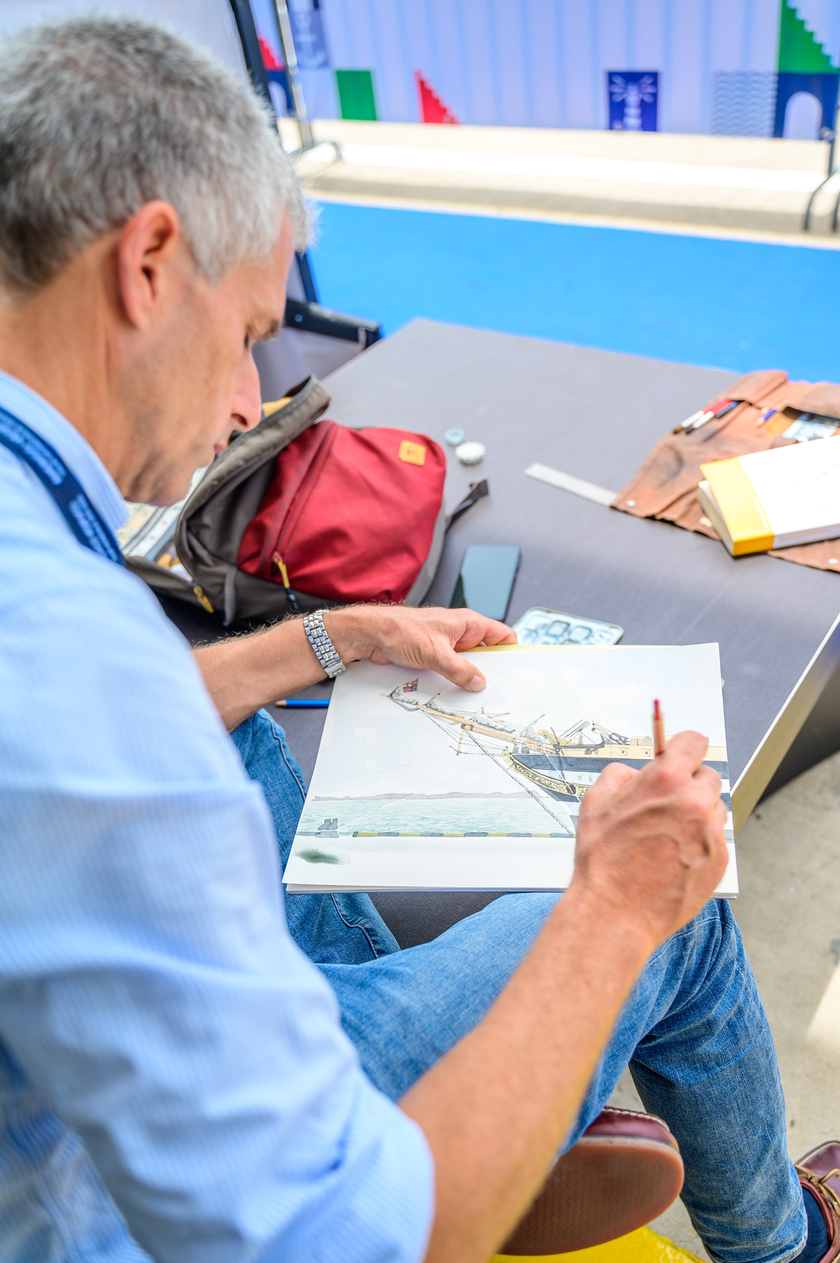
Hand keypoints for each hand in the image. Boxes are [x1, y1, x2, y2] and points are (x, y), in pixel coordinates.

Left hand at [325, 604, 516, 691]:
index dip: (512, 652)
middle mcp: (461, 633)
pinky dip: (454, 681)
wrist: (371, 634)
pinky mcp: (435, 656)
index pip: (502, 636)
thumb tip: (479, 682)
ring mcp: (448, 646)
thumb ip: (460, 669)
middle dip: (490, 671)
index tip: (517, 671)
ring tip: (474, 695)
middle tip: (495, 690)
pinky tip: (455, 693)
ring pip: (468, 665)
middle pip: (487, 654)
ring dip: (469, 678)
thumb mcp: (435, 653)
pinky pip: (452, 671)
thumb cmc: (400, 630)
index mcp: (468, 624)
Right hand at [568, 731, 728, 951]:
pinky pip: (716, 839)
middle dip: (689, 785)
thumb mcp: (595, 803)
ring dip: (698, 814)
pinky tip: (674, 856)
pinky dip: (701, 842)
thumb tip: (634, 773)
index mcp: (666, 780)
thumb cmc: (604, 863)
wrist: (615, 912)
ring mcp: (712, 833)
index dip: (683, 747)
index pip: (694, 741)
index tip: (680, 754)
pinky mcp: (720, 860)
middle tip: (667, 804)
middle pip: (708, 776)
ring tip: (668, 835)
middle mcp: (695, 803)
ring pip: (715, 809)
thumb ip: (619, 775)